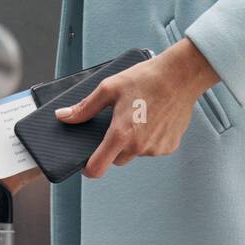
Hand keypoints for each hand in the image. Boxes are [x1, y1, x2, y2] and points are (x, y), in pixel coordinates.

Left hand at [56, 39, 219, 178]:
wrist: (182, 75)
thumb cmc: (145, 78)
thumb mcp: (110, 87)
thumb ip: (85, 107)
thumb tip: (63, 117)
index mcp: (121, 134)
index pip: (98, 168)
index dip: (88, 169)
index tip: (86, 163)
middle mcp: (138, 147)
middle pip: (117, 160)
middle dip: (114, 148)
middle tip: (119, 123)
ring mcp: (155, 149)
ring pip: (136, 154)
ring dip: (134, 142)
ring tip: (140, 115)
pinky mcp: (169, 147)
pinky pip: (152, 149)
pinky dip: (150, 138)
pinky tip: (154, 118)